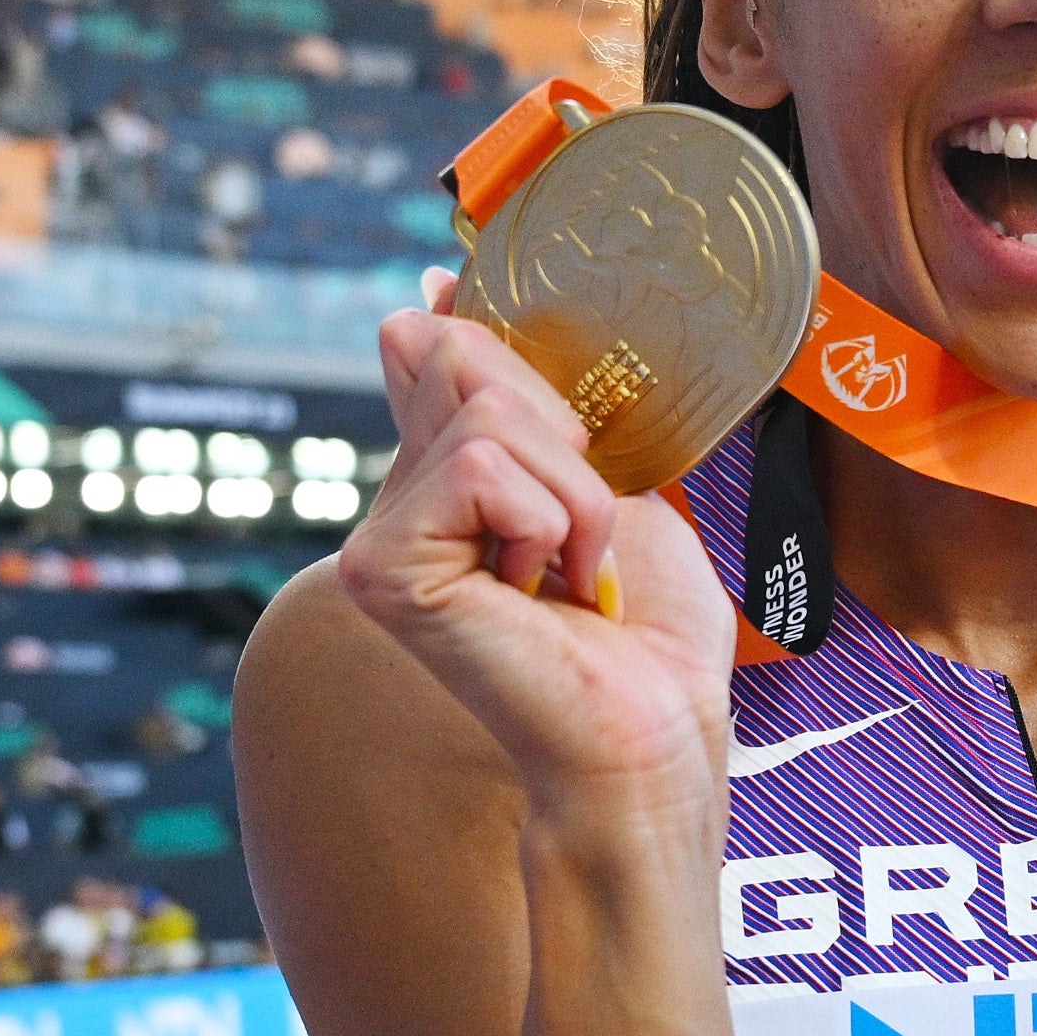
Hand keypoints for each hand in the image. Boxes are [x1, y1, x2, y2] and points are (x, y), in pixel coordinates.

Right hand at [344, 281, 733, 807]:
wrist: (654, 735)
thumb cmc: (647, 633)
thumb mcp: (605, 482)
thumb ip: (526, 406)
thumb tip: (423, 300)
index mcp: (446, 480)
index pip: (444, 349)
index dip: (499, 348)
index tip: (546, 412)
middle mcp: (400, 504)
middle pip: (468, 359)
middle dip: (565, 441)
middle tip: (580, 542)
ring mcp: (382, 538)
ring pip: (487, 413)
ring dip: (572, 496)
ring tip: (572, 577)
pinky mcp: (383, 567)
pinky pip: (484, 469)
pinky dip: (549, 522)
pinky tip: (542, 595)